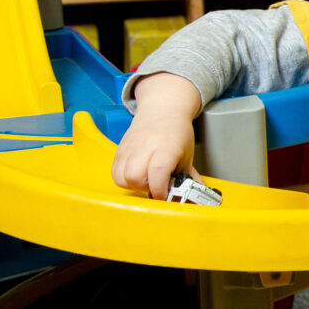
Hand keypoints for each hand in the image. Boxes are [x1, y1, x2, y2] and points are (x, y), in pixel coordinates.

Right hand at [111, 73, 201, 199]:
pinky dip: (123, 179)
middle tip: (155, 185)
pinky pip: (114, 172)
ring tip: (146, 180)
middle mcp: (145, 146)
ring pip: (121, 177)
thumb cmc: (176, 133)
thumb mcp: (187, 155)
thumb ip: (189, 178)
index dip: (160, 189)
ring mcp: (129, 148)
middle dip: (145, 188)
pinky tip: (136, 175)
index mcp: (166, 147)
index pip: (157, 172)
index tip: (164, 195)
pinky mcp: (119, 150)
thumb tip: (195, 198)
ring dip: (133, 185)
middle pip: (134, 177)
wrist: (162, 110)